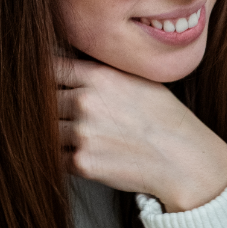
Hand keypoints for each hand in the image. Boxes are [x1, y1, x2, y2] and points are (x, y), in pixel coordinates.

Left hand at [56, 57, 226, 211]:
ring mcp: (82, 134)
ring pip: (47, 130)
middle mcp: (86, 102)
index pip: (49, 69)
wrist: (183, 159)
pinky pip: (56, 158)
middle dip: (53, 109)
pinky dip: (65, 158)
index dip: (46, 78)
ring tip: (84, 137)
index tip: (47, 85)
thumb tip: (67, 64)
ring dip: (58, 135)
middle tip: (70, 116)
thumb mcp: (135, 79)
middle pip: (43, 101)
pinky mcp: (82, 163)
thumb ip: (99, 71)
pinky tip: (90, 154)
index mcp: (98, 76)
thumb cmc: (163, 118)